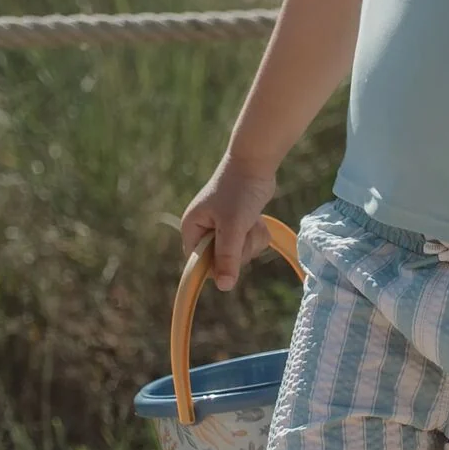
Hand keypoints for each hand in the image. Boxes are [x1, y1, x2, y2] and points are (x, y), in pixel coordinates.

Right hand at [180, 156, 279, 290]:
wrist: (255, 162)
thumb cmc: (239, 191)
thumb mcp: (232, 226)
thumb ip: (228, 257)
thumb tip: (224, 287)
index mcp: (192, 228)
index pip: (198, 263)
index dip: (216, 266)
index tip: (233, 256)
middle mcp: (204, 229)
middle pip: (221, 261)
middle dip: (239, 249)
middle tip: (244, 229)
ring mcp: (222, 227)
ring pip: (239, 253)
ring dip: (250, 240)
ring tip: (251, 219)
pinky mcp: (238, 223)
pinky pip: (248, 242)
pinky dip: (256, 233)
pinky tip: (257, 218)